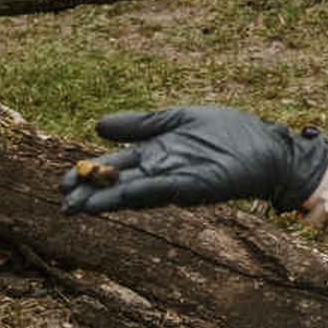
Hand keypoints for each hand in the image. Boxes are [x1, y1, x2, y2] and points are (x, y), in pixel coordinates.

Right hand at [63, 106, 327, 213]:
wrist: (265, 146)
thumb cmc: (226, 133)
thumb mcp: (177, 120)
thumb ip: (140, 124)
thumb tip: (97, 126)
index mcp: (155, 153)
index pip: (114, 165)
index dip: (88, 173)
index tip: (61, 182)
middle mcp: (160, 170)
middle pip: (118, 183)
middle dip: (90, 193)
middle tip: (61, 202)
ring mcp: (175, 180)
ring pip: (133, 192)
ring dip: (107, 200)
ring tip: (78, 207)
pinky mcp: (193, 186)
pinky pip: (162, 189)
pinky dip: (141, 192)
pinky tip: (120, 193)